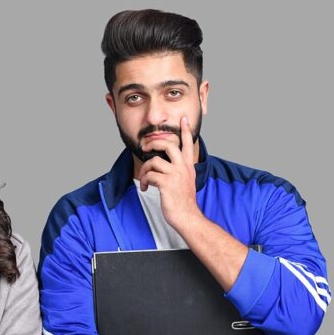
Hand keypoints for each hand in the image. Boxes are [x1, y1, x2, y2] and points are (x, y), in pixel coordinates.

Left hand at [137, 116, 200, 230]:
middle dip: (154, 143)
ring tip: (145, 180)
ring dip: (145, 170)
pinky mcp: (166, 184)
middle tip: (146, 147)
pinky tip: (146, 188)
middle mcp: (183, 168)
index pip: (188, 144)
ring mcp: (175, 175)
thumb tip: (163, 165)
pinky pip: (150, 175)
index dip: (185, 130)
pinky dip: (145, 181)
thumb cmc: (183, 201)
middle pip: (168, 145)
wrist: (187, 216)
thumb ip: (178, 171)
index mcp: (188, 166)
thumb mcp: (185, 181)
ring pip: (154, 161)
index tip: (183, 118)